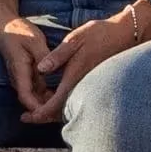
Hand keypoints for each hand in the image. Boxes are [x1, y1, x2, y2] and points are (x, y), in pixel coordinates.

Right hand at [0, 0, 55, 118]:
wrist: (3, 24)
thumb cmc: (19, 31)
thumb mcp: (35, 41)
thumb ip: (44, 58)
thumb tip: (52, 74)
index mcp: (19, 71)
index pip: (26, 96)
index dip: (38, 108)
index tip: (52, 113)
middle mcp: (18, 77)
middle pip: (30, 101)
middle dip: (44, 109)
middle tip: (64, 113)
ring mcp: (20, 76)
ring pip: (33, 96)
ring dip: (45, 102)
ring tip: (65, 106)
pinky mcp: (24, 73)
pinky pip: (34, 88)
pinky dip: (45, 93)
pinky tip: (59, 93)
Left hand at [23, 6, 140, 124]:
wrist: (125, 34)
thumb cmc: (99, 34)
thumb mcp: (75, 39)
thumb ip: (57, 55)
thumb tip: (40, 69)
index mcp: (75, 76)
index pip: (54, 104)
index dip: (39, 113)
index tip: (26, 116)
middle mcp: (83, 86)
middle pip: (60, 111)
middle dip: (42, 116)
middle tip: (26, 117)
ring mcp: (89, 87)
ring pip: (68, 107)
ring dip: (52, 111)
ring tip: (36, 109)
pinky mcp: (93, 84)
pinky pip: (76, 100)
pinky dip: (62, 103)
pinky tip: (53, 97)